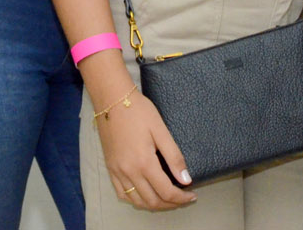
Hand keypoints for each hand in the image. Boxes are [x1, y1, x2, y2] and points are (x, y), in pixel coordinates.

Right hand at [95, 90, 196, 210]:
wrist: (111, 99)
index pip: (166, 191)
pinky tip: (145, 194)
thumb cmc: (138, 110)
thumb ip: (174, 156)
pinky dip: (136, 199)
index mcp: (144, 162)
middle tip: (183, 198)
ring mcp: (117, 171)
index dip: (181, 198)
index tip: (192, 195)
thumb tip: (186, 179)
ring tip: (167, 199)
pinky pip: (122, 194)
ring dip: (154, 204)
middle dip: (170, 204)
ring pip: (137, 201)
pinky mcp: (110, 167)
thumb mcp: (160, 130)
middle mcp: (129, 171)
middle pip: (152, 201)